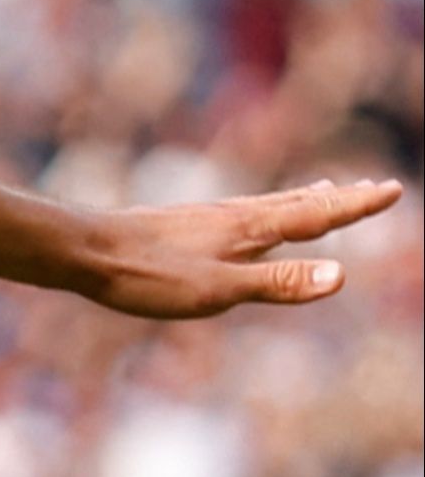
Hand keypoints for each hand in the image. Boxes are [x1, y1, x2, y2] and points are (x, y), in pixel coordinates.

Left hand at [79, 178, 403, 319]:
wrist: (83, 251)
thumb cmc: (147, 277)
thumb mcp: (218, 290)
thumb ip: (278, 283)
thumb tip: (342, 276)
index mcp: (249, 229)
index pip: (316, 216)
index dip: (356, 205)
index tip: (392, 188)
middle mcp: (233, 215)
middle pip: (298, 203)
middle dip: (339, 197)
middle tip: (373, 186)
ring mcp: (207, 217)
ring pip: (269, 204)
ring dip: (304, 198)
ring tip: (325, 189)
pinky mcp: (184, 224)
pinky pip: (242, 210)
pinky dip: (266, 207)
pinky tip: (250, 216)